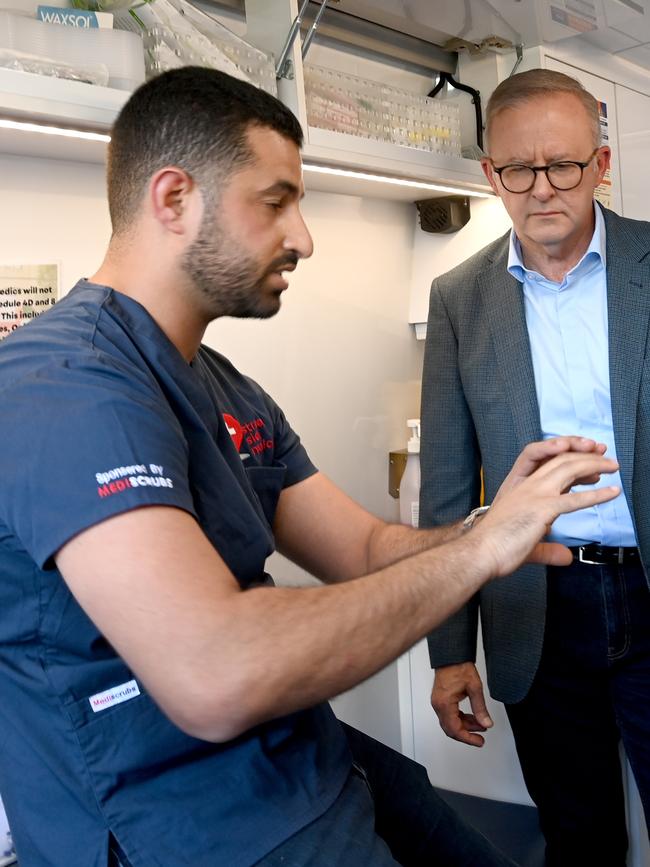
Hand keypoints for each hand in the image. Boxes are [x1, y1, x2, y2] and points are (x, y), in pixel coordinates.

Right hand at [430, 662, 491, 747]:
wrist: (451, 654)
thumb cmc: (459, 666)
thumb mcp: (474, 688)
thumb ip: (480, 708)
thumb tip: (486, 723)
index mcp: (444, 703)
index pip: (455, 729)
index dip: (468, 738)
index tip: (479, 741)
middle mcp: (438, 704)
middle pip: (451, 728)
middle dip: (467, 734)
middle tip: (480, 738)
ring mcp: (438, 702)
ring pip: (450, 722)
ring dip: (465, 725)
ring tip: (480, 725)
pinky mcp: (441, 699)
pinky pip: (449, 714)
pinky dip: (461, 718)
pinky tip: (472, 717)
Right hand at [475, 442, 619, 577]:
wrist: (479, 551)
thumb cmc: (495, 547)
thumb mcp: (527, 543)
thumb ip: (548, 549)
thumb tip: (566, 557)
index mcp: (519, 486)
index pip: (547, 460)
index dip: (569, 455)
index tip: (589, 459)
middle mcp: (527, 485)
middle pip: (561, 458)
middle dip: (585, 453)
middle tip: (606, 455)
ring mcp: (535, 494)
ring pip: (568, 468)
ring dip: (594, 463)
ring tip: (613, 465)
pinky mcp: (542, 509)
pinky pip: (574, 498)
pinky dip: (597, 495)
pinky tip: (612, 493)